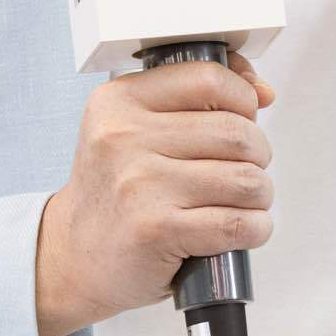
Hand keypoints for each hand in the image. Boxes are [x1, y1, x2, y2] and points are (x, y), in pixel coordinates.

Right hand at [34, 48, 275, 335]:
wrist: (73, 257)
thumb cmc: (115, 194)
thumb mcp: (133, 130)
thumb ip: (193, 99)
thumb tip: (262, 91)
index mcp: (119, 102)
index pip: (207, 78)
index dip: (242, 98)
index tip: (244, 117)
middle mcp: (124, 138)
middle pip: (237, 132)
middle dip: (258, 156)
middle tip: (243, 170)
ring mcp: (140, 184)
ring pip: (246, 179)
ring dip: (259, 195)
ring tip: (240, 202)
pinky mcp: (158, 230)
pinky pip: (239, 223)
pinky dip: (255, 229)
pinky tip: (239, 229)